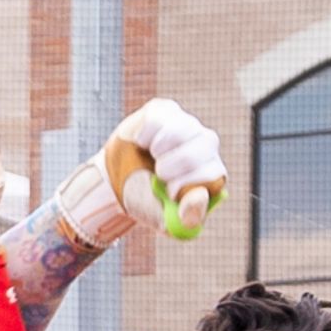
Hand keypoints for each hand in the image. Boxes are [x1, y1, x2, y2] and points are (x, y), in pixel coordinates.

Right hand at [60, 98, 227, 247]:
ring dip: (157, 150)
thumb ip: (188, 217)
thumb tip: (200, 196)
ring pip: (180, 130)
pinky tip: (143, 144)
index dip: (187, 182)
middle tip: (158, 175)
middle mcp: (207, 146)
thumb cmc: (147, 201)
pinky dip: (144, 136)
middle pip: (205, 144)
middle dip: (172, 166)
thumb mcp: (166, 220)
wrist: (116, 182)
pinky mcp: (167, 111)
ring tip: (152, 159)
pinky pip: (158, 119)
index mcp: (212, 175)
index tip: (169, 192)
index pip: (214, 172)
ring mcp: (188, 125)